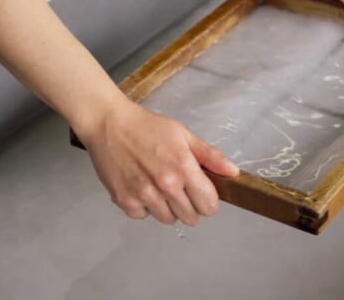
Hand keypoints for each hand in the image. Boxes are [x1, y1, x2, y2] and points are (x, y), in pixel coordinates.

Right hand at [80, 95, 238, 225]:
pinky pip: (144, 216)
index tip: (201, 190)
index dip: (208, 199)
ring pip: (168, 219)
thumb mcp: (183, 134)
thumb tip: (233, 172)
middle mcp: (166, 186)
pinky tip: (141, 185)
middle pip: (191, 218)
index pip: (209, 206)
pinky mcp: (125, 202)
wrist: (110, 124)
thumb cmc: (148, 126)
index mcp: (184, 168)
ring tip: (158, 184)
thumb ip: (209, 155)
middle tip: (179, 186)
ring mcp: (144, 196)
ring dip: (167, 207)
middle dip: (190, 205)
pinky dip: (144, 206)